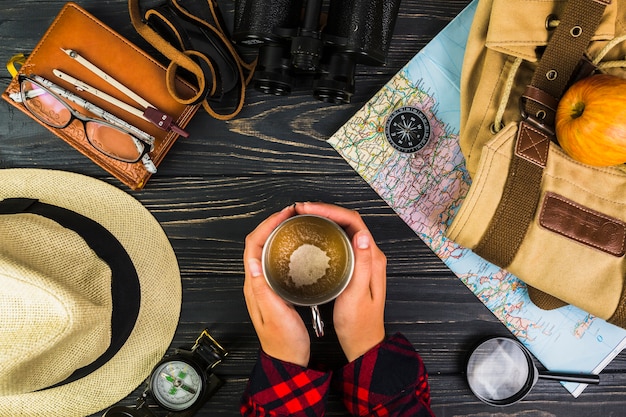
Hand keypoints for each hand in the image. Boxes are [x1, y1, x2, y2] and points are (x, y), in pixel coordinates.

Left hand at [243, 205, 310, 366]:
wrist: (288, 360)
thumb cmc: (283, 341)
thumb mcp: (275, 314)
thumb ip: (263, 289)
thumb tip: (253, 261)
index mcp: (254, 286)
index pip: (253, 246)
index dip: (267, 226)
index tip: (284, 215)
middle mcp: (257, 283)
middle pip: (258, 243)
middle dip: (272, 224)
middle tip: (291, 213)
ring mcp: (265, 285)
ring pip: (266, 250)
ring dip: (277, 233)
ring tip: (293, 223)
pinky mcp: (275, 289)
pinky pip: (275, 260)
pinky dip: (283, 247)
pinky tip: (296, 246)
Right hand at [294, 202, 386, 361]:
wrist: (363, 342)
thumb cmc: (359, 323)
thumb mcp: (357, 295)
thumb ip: (362, 265)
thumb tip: (361, 235)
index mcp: (373, 258)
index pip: (353, 222)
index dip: (330, 210)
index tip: (308, 209)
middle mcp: (370, 254)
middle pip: (348, 221)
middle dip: (325, 210)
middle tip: (300, 210)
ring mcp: (362, 259)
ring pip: (344, 229)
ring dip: (325, 219)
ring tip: (303, 217)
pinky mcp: (355, 266)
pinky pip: (341, 240)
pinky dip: (326, 232)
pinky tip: (312, 235)